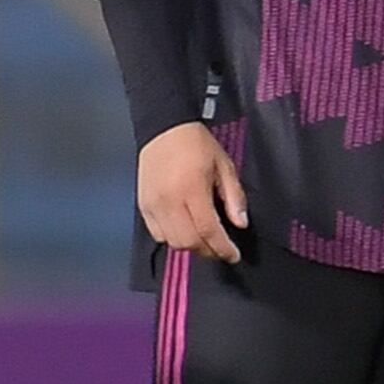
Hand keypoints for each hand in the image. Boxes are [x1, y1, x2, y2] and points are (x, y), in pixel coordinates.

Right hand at [136, 122, 249, 263]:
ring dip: (191, 246)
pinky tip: (184, 230)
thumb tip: (241, 224)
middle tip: (221, 249)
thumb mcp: (224, 165)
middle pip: (188, 242)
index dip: (222, 248)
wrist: (164, 128)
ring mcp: (153, 205)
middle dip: (208, 251)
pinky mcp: (143, 206)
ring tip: (204, 240)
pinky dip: (172, 238)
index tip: (233, 255)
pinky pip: (157, 234)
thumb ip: (234, 197)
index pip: (207, 230)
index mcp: (192, 189)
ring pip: (172, 242)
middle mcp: (169, 201)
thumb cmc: (197, 144)